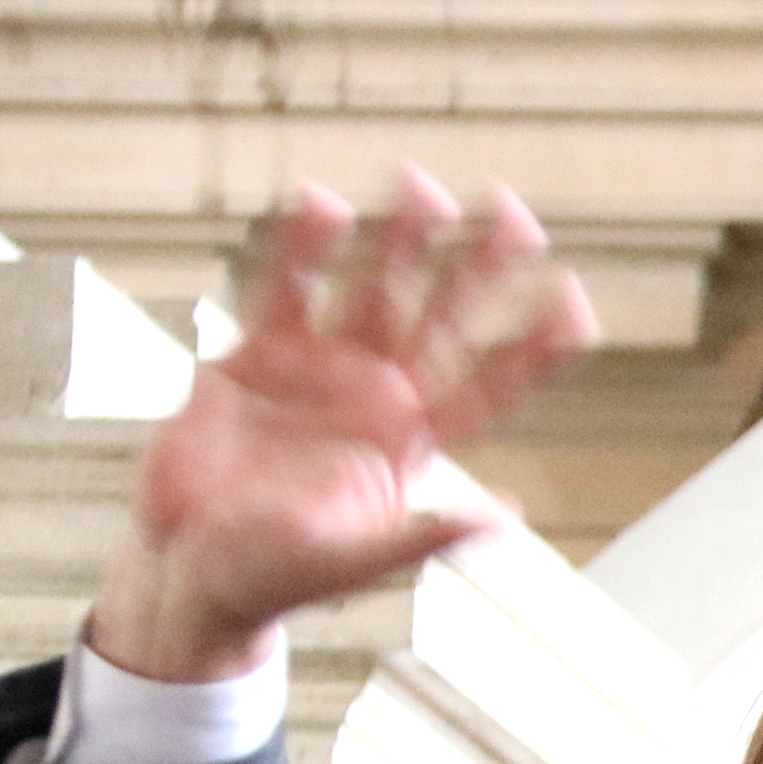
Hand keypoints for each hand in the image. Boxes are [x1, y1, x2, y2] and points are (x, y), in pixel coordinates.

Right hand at [85, 173, 595, 681]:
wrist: (190, 568)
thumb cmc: (275, 578)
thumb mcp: (353, 564)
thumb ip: (421, 540)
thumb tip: (502, 519)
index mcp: (414, 445)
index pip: (490, 387)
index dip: (533, 348)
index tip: (572, 300)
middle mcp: (378, 398)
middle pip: (442, 320)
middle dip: (478, 270)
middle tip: (513, 213)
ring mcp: (321, 371)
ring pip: (372, 291)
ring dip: (399, 244)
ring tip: (421, 184)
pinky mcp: (257, 357)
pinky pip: (285, 292)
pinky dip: (301, 251)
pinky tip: (320, 205)